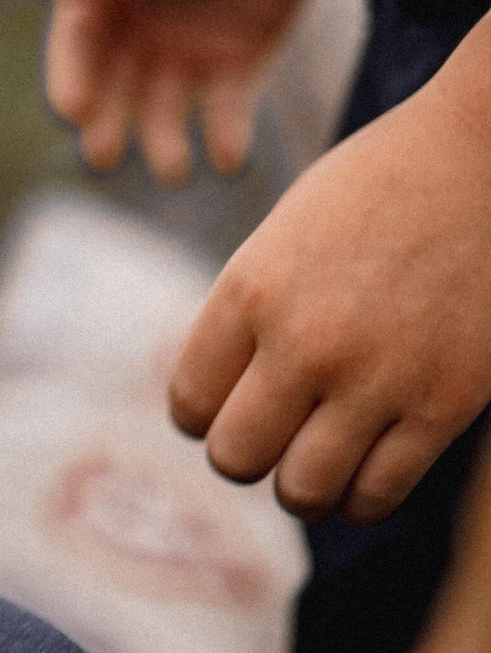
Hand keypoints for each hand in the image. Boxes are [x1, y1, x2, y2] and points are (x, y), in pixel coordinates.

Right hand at [38, 0, 351, 184]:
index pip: (78, 42)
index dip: (72, 75)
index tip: (74, 108)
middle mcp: (140, 22)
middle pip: (114, 85)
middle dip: (108, 122)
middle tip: (105, 155)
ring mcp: (189, 44)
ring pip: (164, 107)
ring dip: (163, 140)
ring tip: (175, 168)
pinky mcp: (242, 58)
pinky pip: (226, 110)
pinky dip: (225, 136)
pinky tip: (228, 156)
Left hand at [169, 19, 490, 519]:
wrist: (479, 157)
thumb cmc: (376, 189)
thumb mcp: (284, 236)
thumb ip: (249, 314)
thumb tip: (216, 403)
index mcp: (251, 290)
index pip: (189, 403)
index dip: (202, 414)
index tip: (227, 404)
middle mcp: (305, 341)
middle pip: (236, 458)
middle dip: (247, 455)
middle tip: (272, 436)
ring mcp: (378, 378)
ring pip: (304, 491)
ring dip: (303, 486)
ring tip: (317, 461)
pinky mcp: (445, 403)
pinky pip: (379, 493)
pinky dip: (362, 496)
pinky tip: (364, 468)